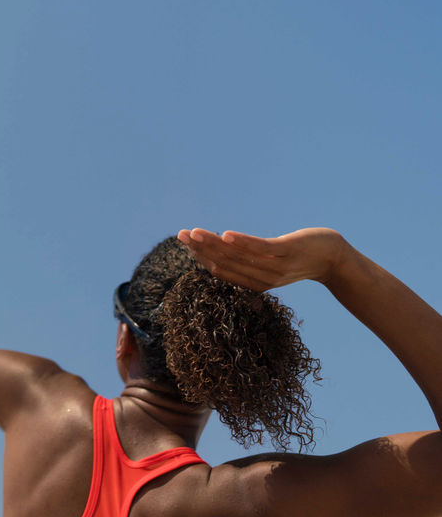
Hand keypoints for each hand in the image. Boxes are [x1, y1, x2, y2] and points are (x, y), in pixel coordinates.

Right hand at [176, 227, 346, 291]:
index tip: (185, 241)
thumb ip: (249, 259)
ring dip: (214, 244)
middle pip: (226, 263)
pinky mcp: (289, 252)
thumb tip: (223, 247)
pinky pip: (261, 249)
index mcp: (256, 284)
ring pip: (238, 256)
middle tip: (181, 234)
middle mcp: (263, 279)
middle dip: (201, 248)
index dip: (201, 256)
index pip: (222, 270)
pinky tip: (226, 233)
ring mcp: (277, 267)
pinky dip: (242, 242)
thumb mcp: (271, 261)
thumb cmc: (300, 257)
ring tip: (195, 232)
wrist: (335, 259)